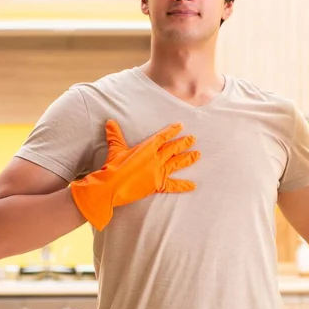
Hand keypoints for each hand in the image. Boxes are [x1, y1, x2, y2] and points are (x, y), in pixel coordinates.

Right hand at [71, 120, 199, 229]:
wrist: (111, 186)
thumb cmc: (112, 167)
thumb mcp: (115, 149)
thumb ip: (115, 136)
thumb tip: (110, 122)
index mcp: (147, 148)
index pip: (162, 137)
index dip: (172, 131)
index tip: (180, 126)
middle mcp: (155, 159)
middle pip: (173, 149)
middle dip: (184, 143)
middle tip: (193, 138)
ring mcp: (158, 172)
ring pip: (177, 163)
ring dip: (188, 159)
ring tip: (198, 155)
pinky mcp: (157, 185)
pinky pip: (173, 185)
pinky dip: (183, 186)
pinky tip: (194, 185)